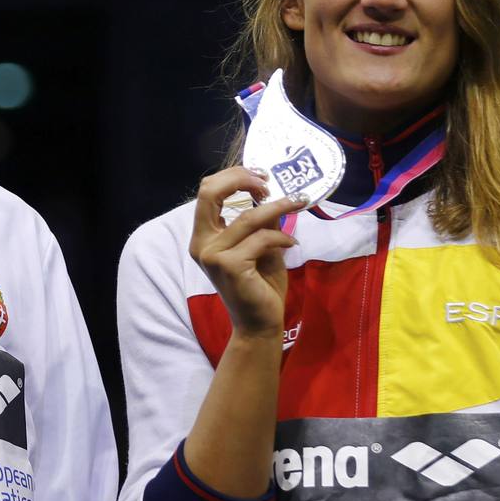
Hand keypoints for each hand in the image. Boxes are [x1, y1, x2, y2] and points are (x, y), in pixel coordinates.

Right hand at [188, 166, 306, 339]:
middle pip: (209, 192)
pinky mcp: (229, 265)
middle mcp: (201, 244)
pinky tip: (293, 244)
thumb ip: (260, 222)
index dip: (232, 176)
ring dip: (278, 207)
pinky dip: (281, 237)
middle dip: (241, 178)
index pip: (206, 193)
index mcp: (203, 237)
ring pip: (247, 217)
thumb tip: (272, 193)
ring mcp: (212, 255)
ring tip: (298, 203)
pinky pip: (261, 239)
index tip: (260, 177)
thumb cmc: (260, 285)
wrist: (259, 323)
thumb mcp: (261, 246)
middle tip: (268, 180)